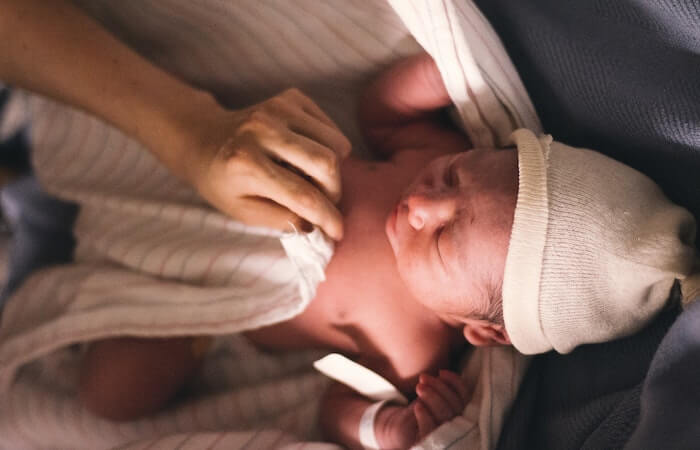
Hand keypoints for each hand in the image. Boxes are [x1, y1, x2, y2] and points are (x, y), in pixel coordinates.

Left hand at [177, 88, 350, 239]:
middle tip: (324, 204)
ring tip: (313, 180)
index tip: (339, 232)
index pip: (303, 195)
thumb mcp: (243, 212)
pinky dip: (329, 148)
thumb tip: (318, 225)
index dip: (327, 217)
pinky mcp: (291, 98)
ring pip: (335, 144)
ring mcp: (278, 108)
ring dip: (332, 170)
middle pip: (326, 164)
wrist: (202, 138)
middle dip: (334, 192)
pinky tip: (308, 157)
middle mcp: (262, 130)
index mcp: (246, 163)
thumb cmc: (221, 181)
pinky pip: (330, 128)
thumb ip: (282, 220)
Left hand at [375, 370, 468, 448]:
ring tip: (419, 387)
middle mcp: (458, 427)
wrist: (402, 431)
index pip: (465, 397)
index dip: (456, 383)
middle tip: (423, 377)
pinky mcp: (428, 443)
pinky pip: (431, 430)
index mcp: (461, 414)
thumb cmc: (421, 411)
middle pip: (455, 405)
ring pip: (445, 416)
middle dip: (439, 387)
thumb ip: (442, 389)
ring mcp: (445, 437)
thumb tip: (442, 375)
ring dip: (432, 398)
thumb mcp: (432, 397)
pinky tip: (417, 406)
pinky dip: (425, 416)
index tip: (441, 372)